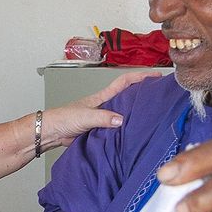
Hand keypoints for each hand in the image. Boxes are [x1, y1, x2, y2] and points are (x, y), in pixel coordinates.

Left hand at [41, 68, 167, 148]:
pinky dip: (127, 130)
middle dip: (143, 94)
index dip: (140, 77)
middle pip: (128, 97)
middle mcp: (105, 106)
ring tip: (154, 116)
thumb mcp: (85, 116)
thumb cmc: (63, 119)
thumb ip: (102, 118)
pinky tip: (135, 135)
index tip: (155, 76)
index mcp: (102, 97)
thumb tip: (121, 120)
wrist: (51, 133)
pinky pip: (118, 129)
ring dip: (136, 114)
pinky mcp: (100, 131)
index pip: (124, 83)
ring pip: (124, 113)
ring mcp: (103, 118)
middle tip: (160, 96)